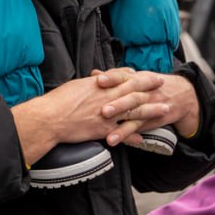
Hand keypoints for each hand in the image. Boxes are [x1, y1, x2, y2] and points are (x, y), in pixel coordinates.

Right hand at [11, 71, 166, 165]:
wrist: (50, 118)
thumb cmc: (60, 100)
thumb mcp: (78, 85)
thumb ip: (94, 82)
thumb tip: (104, 76)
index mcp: (100, 85)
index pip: (125, 77)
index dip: (141, 77)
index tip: (152, 76)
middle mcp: (107, 98)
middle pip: (134, 91)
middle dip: (151, 88)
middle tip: (164, 86)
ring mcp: (107, 115)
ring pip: (134, 111)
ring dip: (151, 110)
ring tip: (165, 109)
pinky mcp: (102, 130)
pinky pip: (122, 133)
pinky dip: (133, 136)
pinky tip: (143, 138)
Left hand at [96, 69, 200, 141]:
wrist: (182, 95)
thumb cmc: (153, 84)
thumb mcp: (137, 77)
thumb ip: (114, 77)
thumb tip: (94, 74)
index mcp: (138, 79)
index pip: (124, 76)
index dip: (112, 78)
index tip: (99, 79)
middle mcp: (144, 93)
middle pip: (131, 97)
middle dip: (118, 104)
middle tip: (103, 110)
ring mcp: (149, 107)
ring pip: (135, 116)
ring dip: (121, 126)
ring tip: (109, 135)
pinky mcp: (150, 120)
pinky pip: (137, 128)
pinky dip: (126, 134)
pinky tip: (115, 140)